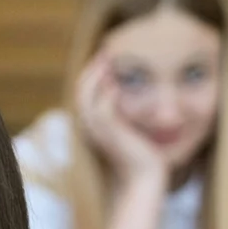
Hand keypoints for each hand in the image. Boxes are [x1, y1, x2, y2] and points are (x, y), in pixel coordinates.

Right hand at [73, 54, 167, 187]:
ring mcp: (98, 131)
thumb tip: (133, 93)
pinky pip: (102, 109)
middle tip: (105, 50)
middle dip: (92, 69)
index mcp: (94, 125)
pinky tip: (115, 82)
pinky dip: (106, 93)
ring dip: (97, 76)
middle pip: (81, 90)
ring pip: (87, 97)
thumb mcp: (134, 129)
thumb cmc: (144, 155)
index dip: (91, 73)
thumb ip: (129, 112)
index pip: (84, 93)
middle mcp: (91, 127)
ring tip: (108, 60)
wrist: (146, 178)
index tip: (105, 57)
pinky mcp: (110, 134)